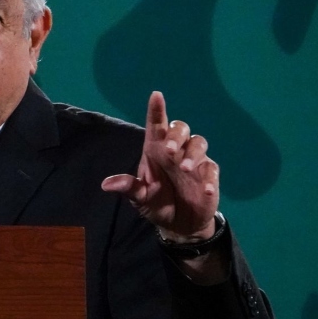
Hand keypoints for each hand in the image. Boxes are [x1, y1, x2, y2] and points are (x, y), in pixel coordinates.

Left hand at [101, 92, 218, 241]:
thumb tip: (106, 184)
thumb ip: (129, 188)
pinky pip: (211, 169)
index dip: (156, 110)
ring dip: (192, 153)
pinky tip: (205, 189)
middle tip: (169, 150)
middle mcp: (176, 151)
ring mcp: (194, 161)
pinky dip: (209, 177)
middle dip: (176, 135)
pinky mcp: (208, 175)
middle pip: (180, 129)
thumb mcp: (140, 198)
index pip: (156, 126)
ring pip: (198, 143)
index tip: (156, 95)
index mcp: (155, 151)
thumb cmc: (156, 203)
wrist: (179, 223)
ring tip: (184, 168)